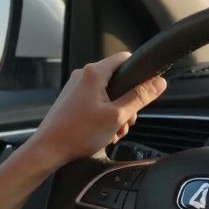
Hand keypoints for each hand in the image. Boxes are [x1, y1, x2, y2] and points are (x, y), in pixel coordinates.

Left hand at [25, 52, 167, 171]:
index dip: (138, 73)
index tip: (144, 90)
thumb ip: (140, 97)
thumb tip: (159, 82)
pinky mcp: (71, 100)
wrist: (48, 150)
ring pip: (107, 94)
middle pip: (117, 80)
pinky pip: (95, 102)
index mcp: (94, 73)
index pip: (124, 58)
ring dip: (116, 112)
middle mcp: (83, 76)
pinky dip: (103, 115)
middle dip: (127, 102)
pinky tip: (103, 133)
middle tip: (126, 122)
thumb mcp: (117, 116)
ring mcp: (75, 88)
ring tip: (113, 132)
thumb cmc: (78, 133)